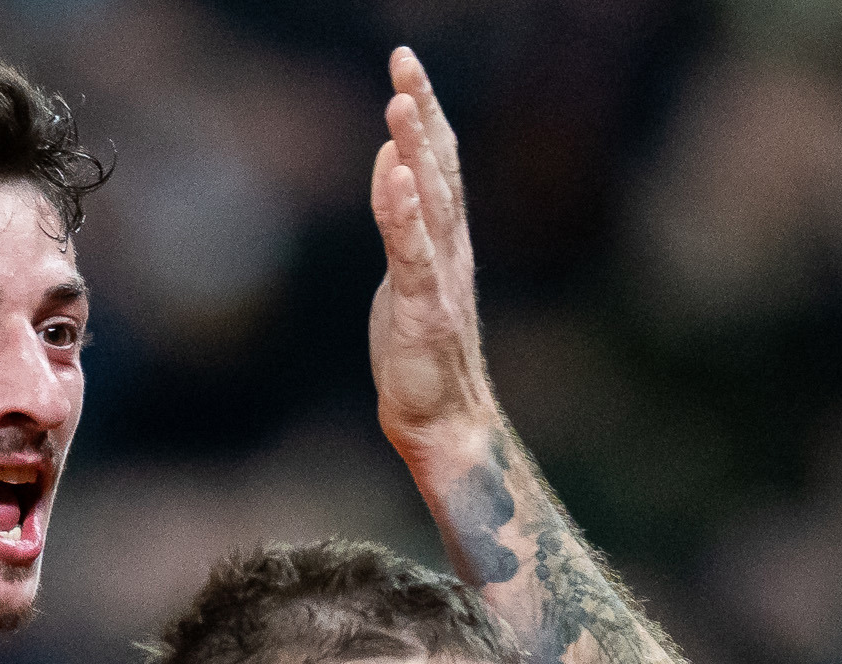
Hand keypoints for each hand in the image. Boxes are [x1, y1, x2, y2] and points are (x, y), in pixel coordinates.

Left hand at [368, 46, 502, 479]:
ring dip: (414, 150)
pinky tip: (396, 175)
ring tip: (399, 103)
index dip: (424, 113)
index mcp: (446, 241)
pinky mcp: (424, 311)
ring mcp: (439, 279)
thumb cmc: (423, 354)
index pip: (438, 163)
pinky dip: (404, 213)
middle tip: (404, 61)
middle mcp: (450, 250)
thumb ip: (399, 220)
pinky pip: (413, 254)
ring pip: (429, 203)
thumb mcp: (405, 274)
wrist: (444, 423)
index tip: (405, 66)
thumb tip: (392, 162)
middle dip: (421, 112)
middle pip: (437, 168)